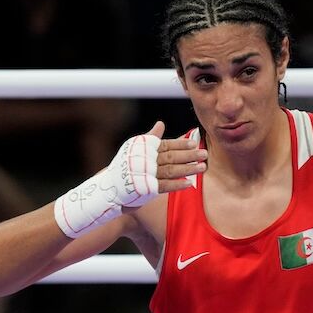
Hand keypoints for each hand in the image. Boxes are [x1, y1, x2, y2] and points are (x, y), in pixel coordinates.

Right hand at [54, 120, 206, 237]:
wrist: (107, 188)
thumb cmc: (123, 167)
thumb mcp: (135, 149)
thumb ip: (150, 138)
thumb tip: (161, 123)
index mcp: (144, 149)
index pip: (166, 145)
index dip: (181, 145)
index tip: (195, 143)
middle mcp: (145, 160)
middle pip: (171, 157)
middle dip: (189, 156)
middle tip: (204, 154)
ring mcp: (145, 174)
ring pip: (170, 170)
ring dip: (188, 169)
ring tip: (202, 167)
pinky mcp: (145, 189)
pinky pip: (164, 186)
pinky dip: (177, 184)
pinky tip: (189, 183)